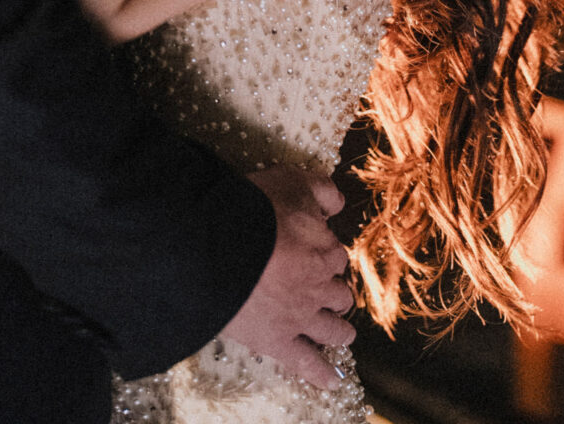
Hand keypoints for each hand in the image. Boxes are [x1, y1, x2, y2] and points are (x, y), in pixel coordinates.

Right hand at [222, 166, 355, 390]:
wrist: (220, 248)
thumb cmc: (256, 210)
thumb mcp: (294, 182)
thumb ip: (322, 190)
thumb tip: (337, 203)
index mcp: (325, 250)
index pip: (336, 254)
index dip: (325, 250)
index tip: (315, 249)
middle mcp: (319, 286)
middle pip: (338, 291)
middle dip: (335, 290)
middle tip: (327, 289)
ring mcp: (301, 317)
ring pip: (333, 329)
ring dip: (340, 330)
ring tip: (343, 333)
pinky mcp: (279, 341)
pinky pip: (306, 363)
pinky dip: (321, 374)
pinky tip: (332, 381)